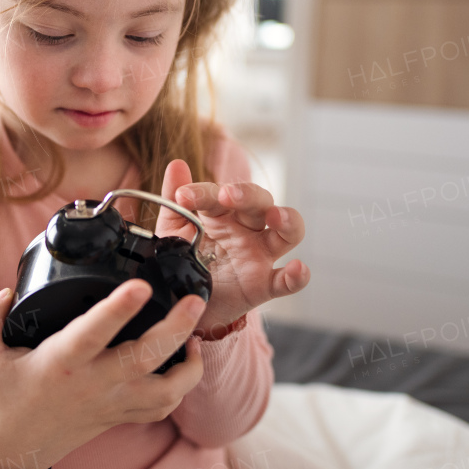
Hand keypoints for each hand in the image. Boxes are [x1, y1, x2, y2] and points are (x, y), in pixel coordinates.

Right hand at [0, 279, 205, 468]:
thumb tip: (7, 292)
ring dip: (190, 363)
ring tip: (194, 330)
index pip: (93, 333)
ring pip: (166, 389)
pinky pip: (164, 406)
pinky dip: (183, 384)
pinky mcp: (121, 415)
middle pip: (145, 358)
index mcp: (61, 363)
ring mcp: (112, 403)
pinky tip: (186, 358)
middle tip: (194, 300)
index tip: (140, 285)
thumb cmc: (1, 398)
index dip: (118, 309)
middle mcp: (93, 384)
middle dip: (176, 328)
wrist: (15, 449)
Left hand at [155, 159, 309, 334]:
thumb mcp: (171, 232)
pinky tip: (297, 268)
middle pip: (260, 202)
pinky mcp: (263, 285)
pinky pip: (286, 281)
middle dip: (247, 194)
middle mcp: (246, 229)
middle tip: (229, 195)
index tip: (182, 196)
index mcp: (222, 213)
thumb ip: (172, 201)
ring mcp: (259, 256)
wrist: (181, 304)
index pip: (219, 194)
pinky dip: (297, 276)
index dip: (203, 192)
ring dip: (286, 219)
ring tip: (275, 216)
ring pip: (287, 232)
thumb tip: (177, 164)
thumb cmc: (182, 262)